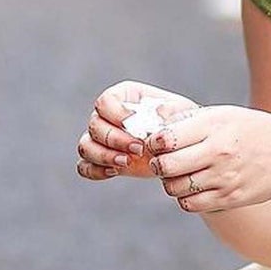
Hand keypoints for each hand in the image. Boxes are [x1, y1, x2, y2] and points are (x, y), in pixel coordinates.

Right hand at [77, 80, 198, 181]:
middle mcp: (107, 116)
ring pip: (85, 146)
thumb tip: (154, 115)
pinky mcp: (103, 161)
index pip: (105, 102)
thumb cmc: (182, 124)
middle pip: (94, 125)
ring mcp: (102, 139)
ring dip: (103, 155)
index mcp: (123, 97)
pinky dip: (95, 170)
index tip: (133, 123)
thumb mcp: (180, 113)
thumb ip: (167, 111)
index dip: (115, 113)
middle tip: (138, 148)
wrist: (185, 147)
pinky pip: (85, 167)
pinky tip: (115, 172)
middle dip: (114, 139)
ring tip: (126, 162)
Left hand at [145, 104, 270, 212]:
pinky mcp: (229, 198)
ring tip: (179, 174)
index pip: (165, 139)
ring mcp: (224, 178)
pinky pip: (190, 204)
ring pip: (175, 188)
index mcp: (214, 126)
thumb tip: (153, 124)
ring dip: (170, 182)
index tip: (157, 143)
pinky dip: (184, 198)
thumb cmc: (250, 131)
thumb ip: (188, 119)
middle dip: (157, 165)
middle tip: (162, 161)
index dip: (153, 143)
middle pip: (166, 166)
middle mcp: (219, 152)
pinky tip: (193, 187)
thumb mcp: (222, 114)